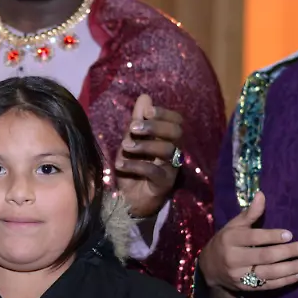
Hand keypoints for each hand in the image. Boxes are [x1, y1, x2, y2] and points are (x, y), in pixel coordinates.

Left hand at [113, 94, 180, 218]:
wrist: (128, 200)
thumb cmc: (132, 168)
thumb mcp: (130, 141)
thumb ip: (137, 121)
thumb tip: (145, 97)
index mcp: (168, 140)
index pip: (177, 121)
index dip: (164, 113)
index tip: (146, 111)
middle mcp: (174, 152)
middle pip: (176, 133)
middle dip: (155, 126)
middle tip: (133, 127)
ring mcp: (171, 169)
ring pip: (167, 150)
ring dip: (144, 145)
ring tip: (124, 147)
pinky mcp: (164, 185)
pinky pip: (154, 171)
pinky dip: (136, 165)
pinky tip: (120, 164)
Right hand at [197, 191, 297, 292]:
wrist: (209, 268)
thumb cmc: (226, 242)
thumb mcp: (233, 226)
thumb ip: (249, 213)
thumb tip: (262, 194)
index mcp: (230, 239)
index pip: (253, 238)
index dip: (272, 236)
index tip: (290, 234)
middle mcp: (233, 258)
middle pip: (264, 256)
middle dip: (288, 252)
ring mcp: (240, 275)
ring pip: (269, 273)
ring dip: (292, 268)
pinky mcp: (246, 288)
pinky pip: (269, 285)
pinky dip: (286, 280)